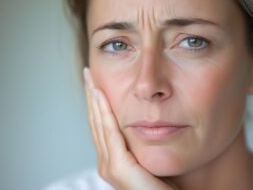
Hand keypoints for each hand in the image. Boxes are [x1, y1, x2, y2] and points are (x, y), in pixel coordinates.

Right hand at [83, 67, 177, 189]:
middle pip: (96, 121)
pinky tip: (100, 94)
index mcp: (113, 159)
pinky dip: (103, 111)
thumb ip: (139, 143)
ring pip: (99, 123)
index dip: (97, 103)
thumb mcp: (148, 157)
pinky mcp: (119, 168)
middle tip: (88, 74)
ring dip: (94, 99)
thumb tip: (141, 123)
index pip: (101, 125)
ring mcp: (110, 166)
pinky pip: (110, 131)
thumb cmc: (165, 185)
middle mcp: (107, 162)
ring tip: (91, 78)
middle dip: (91, 96)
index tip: (94, 83)